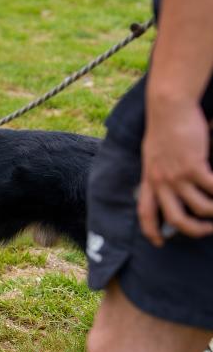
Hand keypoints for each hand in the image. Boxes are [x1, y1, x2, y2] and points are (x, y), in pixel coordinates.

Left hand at [137, 98, 212, 246]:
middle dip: (193, 230)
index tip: (159, 243)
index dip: (151, 231)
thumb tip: (170, 187)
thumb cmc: (164, 128)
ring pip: (200, 208)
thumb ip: (159, 172)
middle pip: (175, 219)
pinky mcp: (193, 166)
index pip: (144, 211)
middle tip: (206, 230)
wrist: (168, 108)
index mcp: (149, 178)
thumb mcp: (153, 155)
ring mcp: (177, 175)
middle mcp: (160, 180)